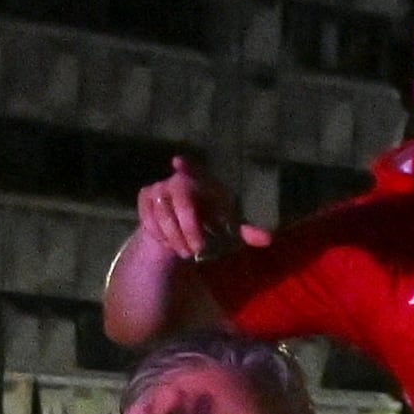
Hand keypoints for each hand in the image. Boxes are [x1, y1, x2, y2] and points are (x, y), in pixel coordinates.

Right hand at [130, 156, 263, 262]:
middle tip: (197, 249)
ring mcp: (159, 187)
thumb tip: (268, 239)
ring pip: (163, 214)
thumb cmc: (212, 221)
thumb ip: (248, 232)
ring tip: (186, 251)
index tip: (178, 162)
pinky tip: (170, 243)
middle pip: (181, 201)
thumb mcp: (231, 227)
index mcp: (204, 183)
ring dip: (175, 236)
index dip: (186, 167)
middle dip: (189, 227)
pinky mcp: (145, 197)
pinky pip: (148, 218)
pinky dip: (159, 234)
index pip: (193, 169)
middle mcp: (179, 180)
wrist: (183, 226)